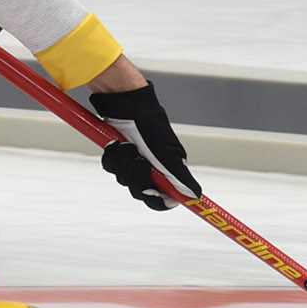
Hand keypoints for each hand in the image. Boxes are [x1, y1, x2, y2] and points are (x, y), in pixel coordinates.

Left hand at [89, 74, 200, 209]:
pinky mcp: (118, 156)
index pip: (163, 200)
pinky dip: (112, 156)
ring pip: (123, 179)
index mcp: (168, 173)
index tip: (150, 191)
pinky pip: (111, 166)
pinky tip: (117, 143)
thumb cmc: (151, 129)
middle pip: (140, 191)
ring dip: (123, 163)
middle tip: (138, 160)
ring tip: (128, 145)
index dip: (156, 199)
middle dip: (136, 176)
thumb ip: (181, 178)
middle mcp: (152, 170)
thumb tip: (195, 196)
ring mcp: (134, 163)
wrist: (128, 108)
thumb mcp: (169, 155)